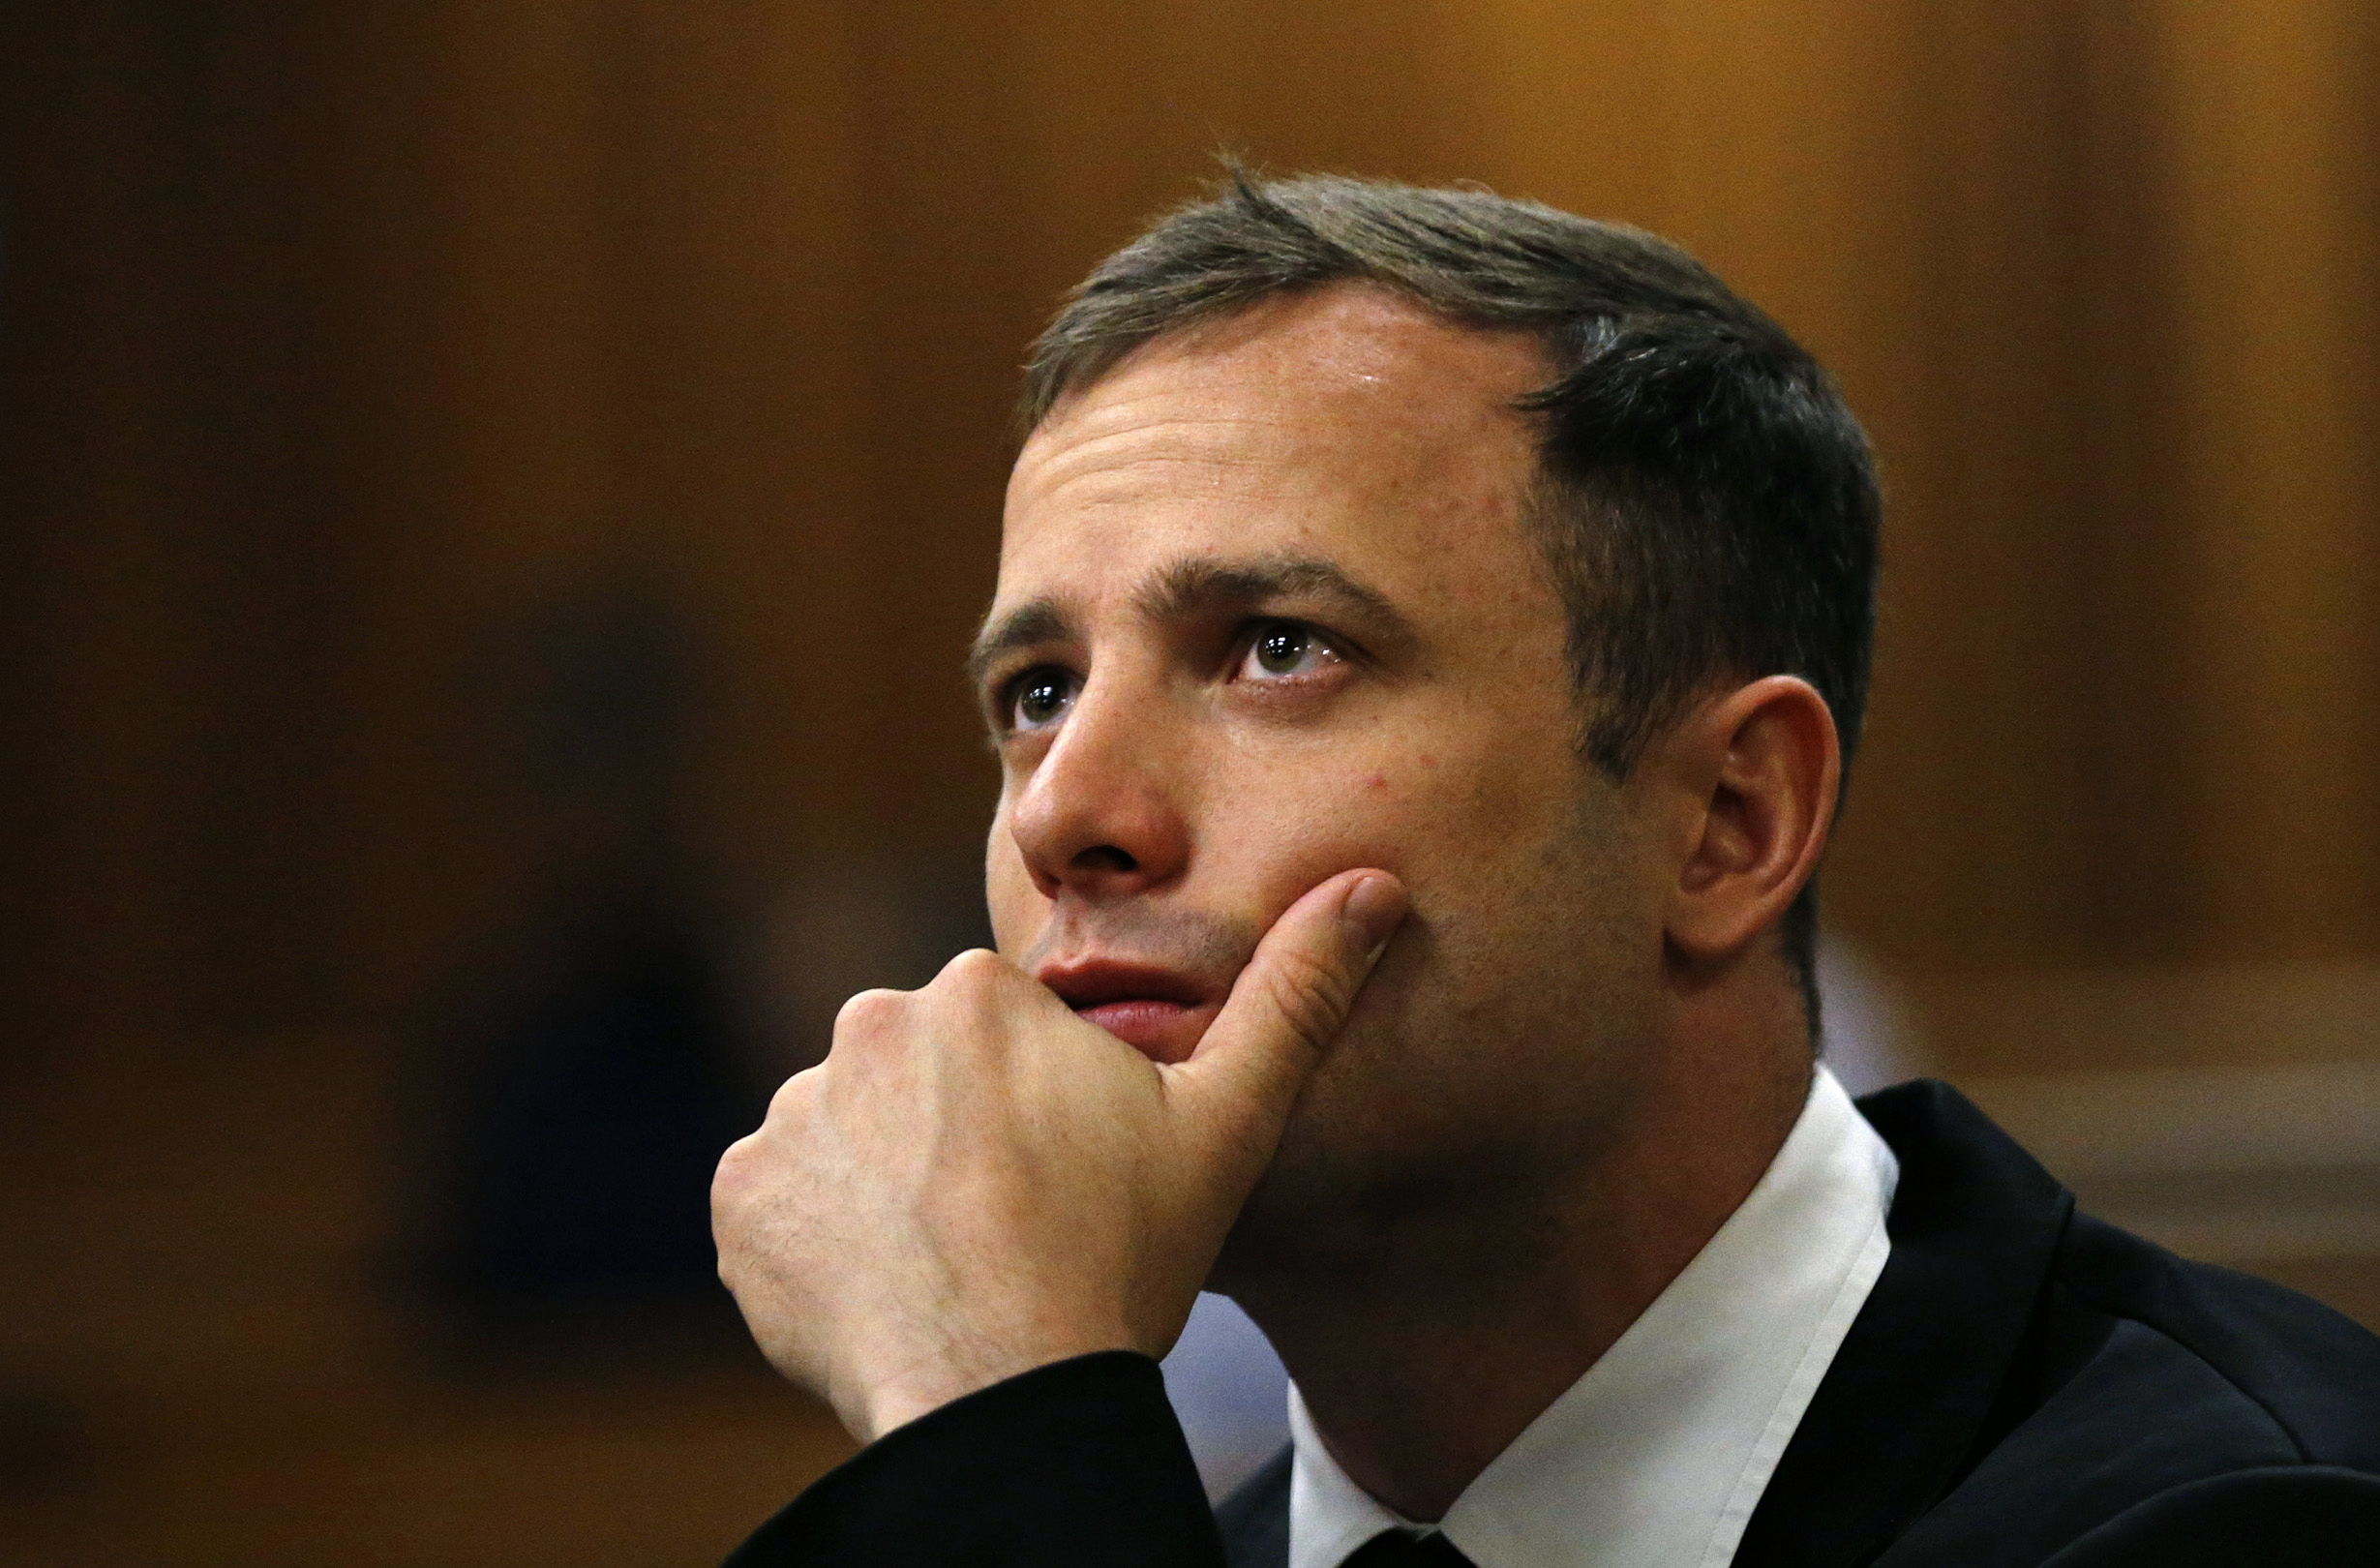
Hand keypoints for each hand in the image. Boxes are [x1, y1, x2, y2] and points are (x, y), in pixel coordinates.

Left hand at [712, 868, 1408, 1440]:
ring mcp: (791, 1113)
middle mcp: (866, 1025)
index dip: (1043, 1114)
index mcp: (979, 992)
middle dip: (956, 1137)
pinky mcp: (739, 1197)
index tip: (1068, 1181)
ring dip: (887, 1187)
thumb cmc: (1121, 1259)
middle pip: (920, 1078)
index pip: (1003, 1040)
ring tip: (952, 1264)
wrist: (1003, 1393)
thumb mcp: (1227, 1125)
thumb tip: (1373, 888)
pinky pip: (782, 1202)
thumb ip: (1294, 996)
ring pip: (851, 1137)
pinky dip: (820, 1240)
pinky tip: (888, 1289)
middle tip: (1012, 1226)